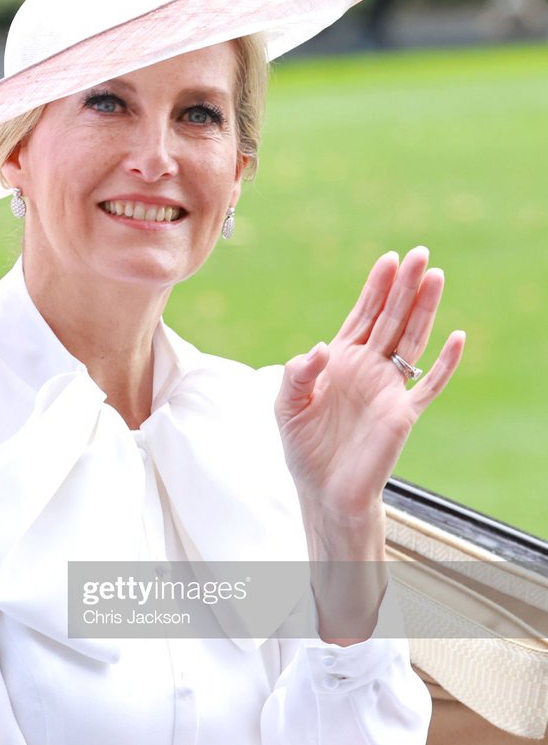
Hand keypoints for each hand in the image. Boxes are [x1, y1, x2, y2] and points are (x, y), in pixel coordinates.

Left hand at [276, 247, 463, 527]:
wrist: (324, 491)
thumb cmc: (304, 448)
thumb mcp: (286, 406)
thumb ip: (297, 374)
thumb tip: (322, 348)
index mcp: (340, 362)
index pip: (362, 316)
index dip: (375, 288)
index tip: (389, 259)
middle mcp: (368, 369)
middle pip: (391, 319)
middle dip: (404, 287)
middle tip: (420, 253)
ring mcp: (388, 389)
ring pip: (412, 340)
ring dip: (424, 310)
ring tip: (437, 277)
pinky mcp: (403, 414)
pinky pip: (429, 385)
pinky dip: (445, 363)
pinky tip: (457, 338)